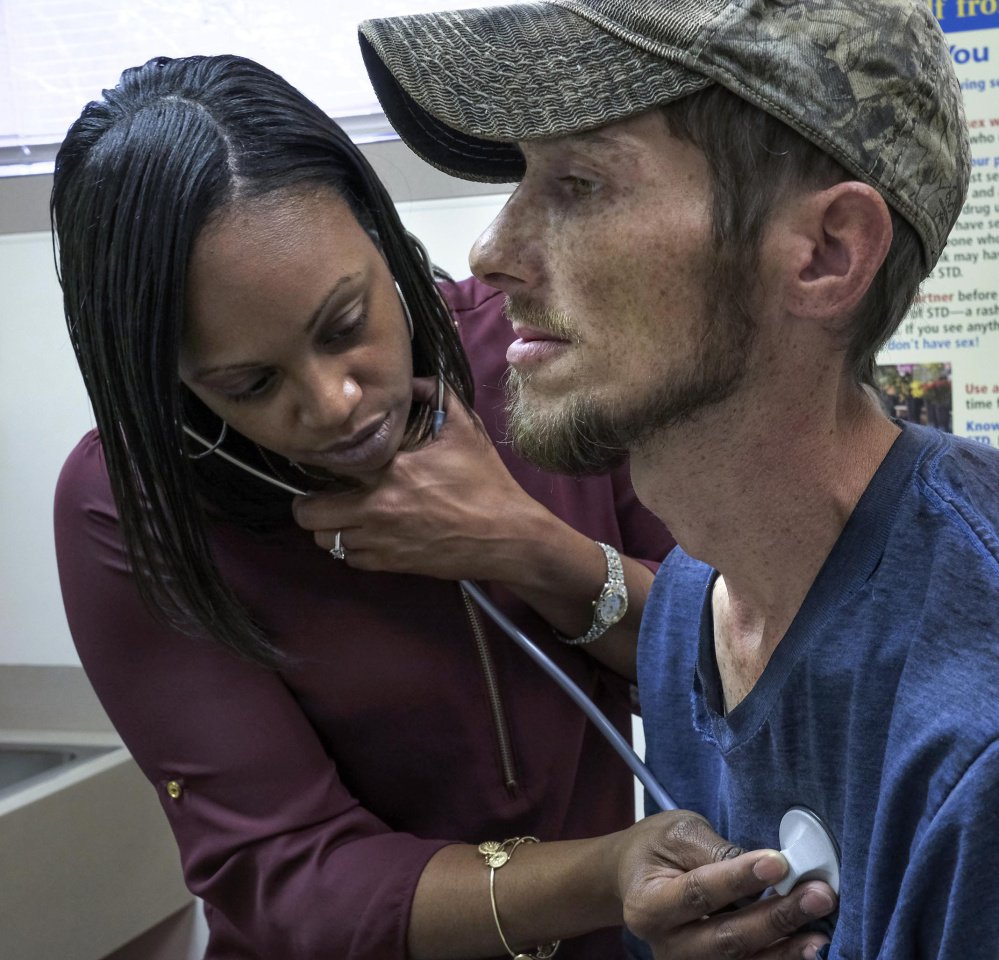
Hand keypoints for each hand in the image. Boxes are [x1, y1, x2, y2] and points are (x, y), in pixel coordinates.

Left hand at [292, 378, 550, 580]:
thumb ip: (435, 396)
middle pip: (309, 517)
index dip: (317, 463)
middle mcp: (378, 509)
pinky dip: (352, 549)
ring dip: (330, 529)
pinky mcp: (392, 565)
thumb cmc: (486, 482)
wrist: (507, 536)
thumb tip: (412, 380)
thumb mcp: (464, 430)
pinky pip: (351, 560)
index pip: (328, 469)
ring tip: (343, 516)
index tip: (321, 458)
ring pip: (326, 542)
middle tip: (322, 495)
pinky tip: (368, 534)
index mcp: (392, 471)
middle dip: (309, 506)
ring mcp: (382, 542)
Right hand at [618, 812, 835, 959]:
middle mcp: (665, 944)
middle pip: (725, 939)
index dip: (739, 879)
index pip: (699, 893)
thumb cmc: (655, 848)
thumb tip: (768, 867)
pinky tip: (806, 949)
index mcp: (648, 904)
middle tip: (818, 895)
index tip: (779, 863)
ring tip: (820, 931)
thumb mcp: (677, 833)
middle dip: (777, 918)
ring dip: (785, 949)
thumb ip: (716, 851)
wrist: (632, 878)